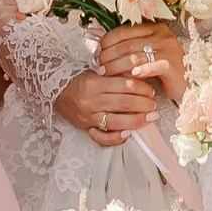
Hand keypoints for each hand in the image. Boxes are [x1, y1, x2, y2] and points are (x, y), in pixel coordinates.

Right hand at [55, 25, 181, 143]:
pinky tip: (129, 133)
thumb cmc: (82, 81)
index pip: (125, 85)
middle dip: (144, 104)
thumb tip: (140, 77)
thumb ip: (116, 75)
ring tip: (150, 117)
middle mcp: (91, 100)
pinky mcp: (86, 128)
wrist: (57, 91)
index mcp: (95, 83)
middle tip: (153, 104)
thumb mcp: (97, 73)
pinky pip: (102, 137)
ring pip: (117, 121)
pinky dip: (116, 137)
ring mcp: (89, 116)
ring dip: (137, 120)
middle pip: (124, 103)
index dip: (142, 88)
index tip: (151, 89)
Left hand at [105, 20, 185, 102]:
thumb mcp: (144, 56)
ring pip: (135, 55)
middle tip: (97, 66)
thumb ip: (128, 50)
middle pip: (127, 44)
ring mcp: (169, 48)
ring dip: (116, 65)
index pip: (123, 30)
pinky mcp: (173, 63)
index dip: (106, 42)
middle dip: (108, 55)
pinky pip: (152, 66)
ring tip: (105, 73)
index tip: (95, 54)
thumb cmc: (162, 72)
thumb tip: (100, 52)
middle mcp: (162, 34)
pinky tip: (131, 76)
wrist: (187, 86)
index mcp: (154, 28)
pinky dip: (140, 71)